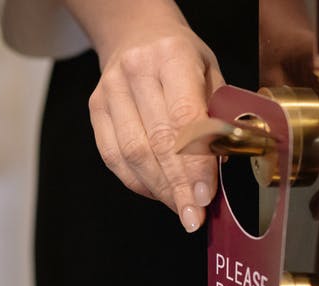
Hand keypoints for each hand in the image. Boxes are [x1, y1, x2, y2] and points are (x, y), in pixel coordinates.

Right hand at [73, 1, 223, 231]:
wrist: (138, 34)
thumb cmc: (182, 59)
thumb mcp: (211, 74)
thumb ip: (218, 117)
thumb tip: (223, 167)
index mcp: (172, 57)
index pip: (184, 120)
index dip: (195, 164)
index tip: (204, 197)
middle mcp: (135, 71)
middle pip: (157, 142)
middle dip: (178, 187)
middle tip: (193, 216)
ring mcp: (109, 91)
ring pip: (132, 154)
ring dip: (159, 189)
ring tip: (180, 208)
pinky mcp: (95, 109)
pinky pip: (114, 157)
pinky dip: (138, 182)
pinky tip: (158, 192)